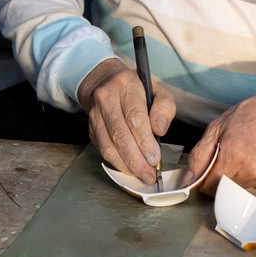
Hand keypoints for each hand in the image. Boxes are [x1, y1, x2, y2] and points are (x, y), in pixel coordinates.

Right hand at [77, 58, 175, 185]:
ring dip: (126, 165)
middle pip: (120, 135)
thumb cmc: (135, 88)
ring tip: (141, 175)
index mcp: (125, 85)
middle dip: (135, 160)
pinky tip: (129, 169)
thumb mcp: (157, 90)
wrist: (104, 81)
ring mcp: (95, 114)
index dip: (144, 141)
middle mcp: (106, 98)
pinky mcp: (91, 128)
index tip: (154, 158)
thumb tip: (159, 130)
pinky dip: (117, 162)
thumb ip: (164, 108)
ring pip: (108, 145)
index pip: (134, 117)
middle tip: (149, 174)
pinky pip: (103, 149)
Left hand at [182, 89, 255, 194]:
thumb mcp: (218, 126)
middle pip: (224, 190)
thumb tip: (189, 179)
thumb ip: (200, 155)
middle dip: (221, 178)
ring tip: (246, 154)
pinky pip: (255, 187)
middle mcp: (251, 171)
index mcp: (233, 155)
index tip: (207, 173)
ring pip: (239, 189)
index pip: (209, 188)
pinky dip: (253, 177)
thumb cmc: (252, 114)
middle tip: (229, 157)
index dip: (204, 182)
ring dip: (237, 177)